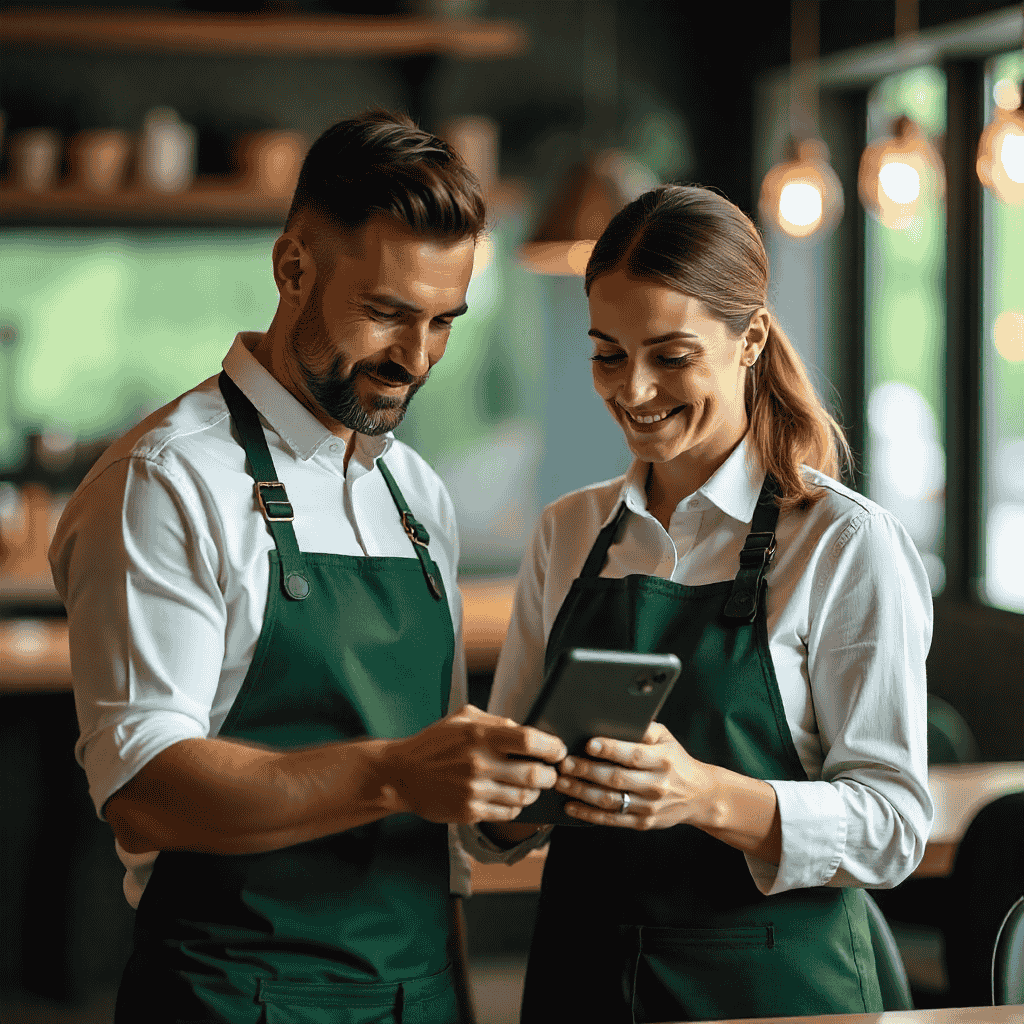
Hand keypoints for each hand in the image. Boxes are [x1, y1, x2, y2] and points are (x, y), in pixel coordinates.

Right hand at [382, 705, 566, 824]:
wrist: (402, 774)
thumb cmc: (434, 742)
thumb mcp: (463, 718)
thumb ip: (496, 722)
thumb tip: (528, 730)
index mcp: (479, 735)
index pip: (529, 741)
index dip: (552, 747)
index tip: (558, 750)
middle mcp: (479, 764)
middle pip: (535, 774)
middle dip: (551, 775)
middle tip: (551, 773)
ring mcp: (474, 791)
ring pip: (524, 797)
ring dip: (535, 792)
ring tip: (532, 785)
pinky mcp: (470, 812)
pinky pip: (507, 813)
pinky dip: (516, 806)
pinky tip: (512, 797)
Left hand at [554, 721, 712, 829]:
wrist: (699, 796)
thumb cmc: (676, 761)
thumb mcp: (666, 738)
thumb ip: (644, 728)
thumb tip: (617, 717)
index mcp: (663, 759)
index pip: (633, 754)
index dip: (610, 749)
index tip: (588, 744)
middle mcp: (657, 784)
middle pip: (616, 778)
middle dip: (587, 770)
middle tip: (565, 763)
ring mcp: (649, 806)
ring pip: (610, 800)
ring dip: (582, 792)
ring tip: (562, 782)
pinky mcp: (643, 823)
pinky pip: (611, 820)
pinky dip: (588, 814)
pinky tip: (571, 806)